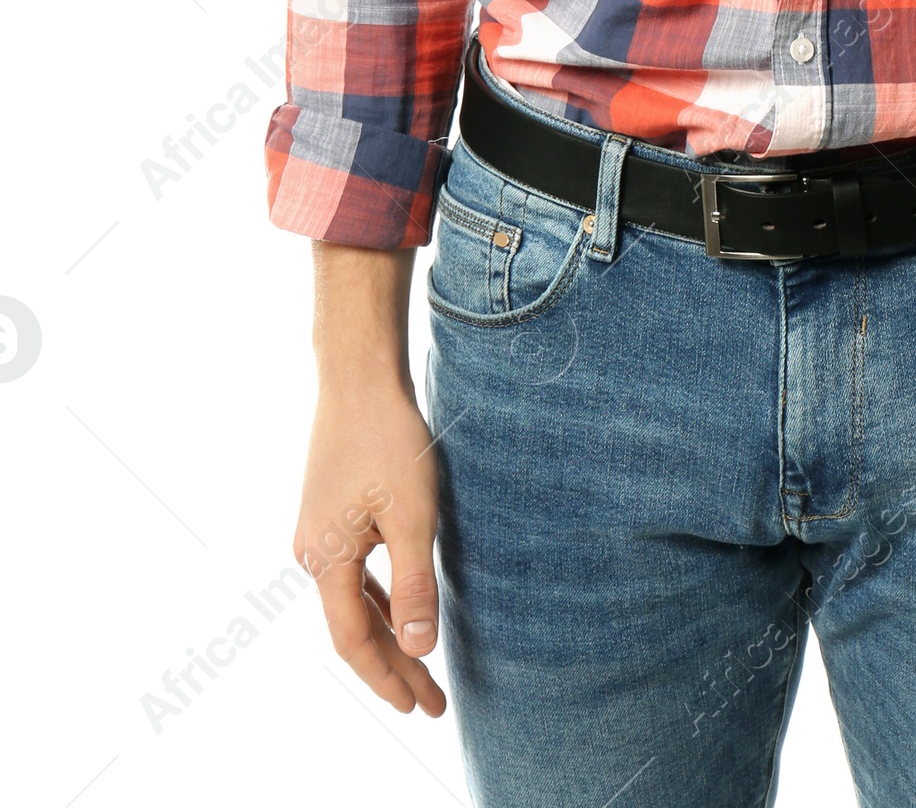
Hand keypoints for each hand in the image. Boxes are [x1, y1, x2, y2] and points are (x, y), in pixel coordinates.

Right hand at [294, 380, 446, 716]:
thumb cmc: (387, 439)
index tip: (417, 706)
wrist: (357, 377)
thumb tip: (420, 649)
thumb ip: (414, 583)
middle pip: (355, 627)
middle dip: (395, 667)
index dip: (386, 677)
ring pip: (356, 601)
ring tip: (422, 670)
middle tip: (433, 705)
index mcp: (326, 560)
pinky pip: (357, 573)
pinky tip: (401, 613)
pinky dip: (380, 600)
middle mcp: (313, 554)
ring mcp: (320, 533)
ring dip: (390, 634)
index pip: (354, 640)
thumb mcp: (412, 515)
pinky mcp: (333, 514)